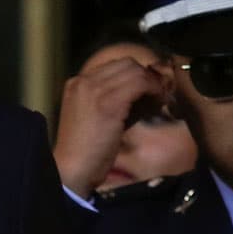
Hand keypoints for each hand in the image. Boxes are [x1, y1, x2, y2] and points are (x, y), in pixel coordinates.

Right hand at [53, 54, 170, 197]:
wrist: (72, 170)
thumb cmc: (85, 151)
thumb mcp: (98, 118)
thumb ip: (117, 102)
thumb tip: (148, 93)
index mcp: (77, 83)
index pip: (114, 66)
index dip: (136, 73)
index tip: (150, 86)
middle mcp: (84, 81)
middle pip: (126, 64)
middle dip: (146, 74)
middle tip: (159, 90)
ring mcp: (94, 90)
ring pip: (134, 71)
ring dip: (152, 82)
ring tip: (160, 97)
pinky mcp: (108, 103)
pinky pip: (139, 84)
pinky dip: (153, 89)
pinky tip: (159, 101)